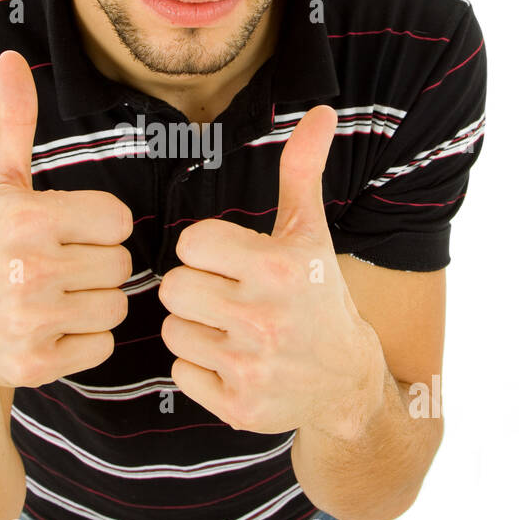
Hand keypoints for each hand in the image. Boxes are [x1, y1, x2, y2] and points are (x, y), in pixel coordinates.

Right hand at [0, 50, 133, 388]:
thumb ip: (16, 121)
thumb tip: (12, 56)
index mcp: (27, 218)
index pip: (119, 221)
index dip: (98, 228)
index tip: (63, 234)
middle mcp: (29, 268)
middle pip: (122, 265)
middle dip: (96, 267)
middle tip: (55, 269)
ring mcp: (31, 321)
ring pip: (116, 307)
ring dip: (93, 305)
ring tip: (52, 298)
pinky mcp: (35, 365)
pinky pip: (102, 347)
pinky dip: (83, 343)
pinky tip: (48, 331)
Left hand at [157, 104, 383, 436]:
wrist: (347, 382)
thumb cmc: (318, 295)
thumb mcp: (311, 233)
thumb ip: (302, 171)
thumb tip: (321, 111)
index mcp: (279, 268)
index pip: (192, 244)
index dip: (207, 250)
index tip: (232, 260)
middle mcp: (266, 319)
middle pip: (174, 289)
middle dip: (196, 289)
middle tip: (227, 296)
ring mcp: (251, 368)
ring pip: (173, 331)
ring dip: (195, 328)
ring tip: (232, 329)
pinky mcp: (238, 408)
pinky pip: (181, 372)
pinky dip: (199, 368)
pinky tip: (233, 362)